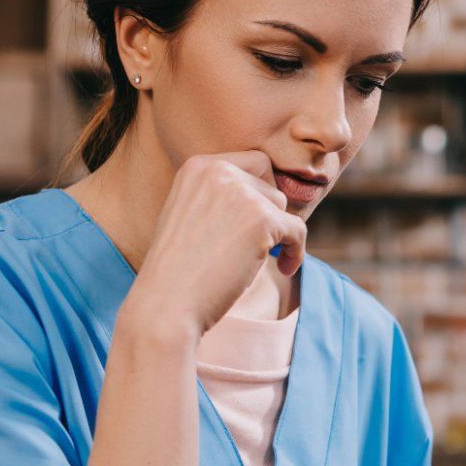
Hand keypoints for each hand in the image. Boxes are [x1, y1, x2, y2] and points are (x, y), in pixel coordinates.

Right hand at [123, 151, 309, 340]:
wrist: (167, 303)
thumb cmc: (178, 270)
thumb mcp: (191, 215)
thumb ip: (222, 197)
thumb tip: (271, 194)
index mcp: (198, 166)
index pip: (252, 162)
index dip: (260, 191)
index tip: (255, 221)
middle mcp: (218, 171)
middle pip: (269, 180)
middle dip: (270, 209)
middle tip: (262, 240)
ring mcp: (241, 193)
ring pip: (283, 205)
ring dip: (280, 233)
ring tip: (263, 260)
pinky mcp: (262, 219)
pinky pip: (298, 230)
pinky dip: (297, 252)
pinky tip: (284, 269)